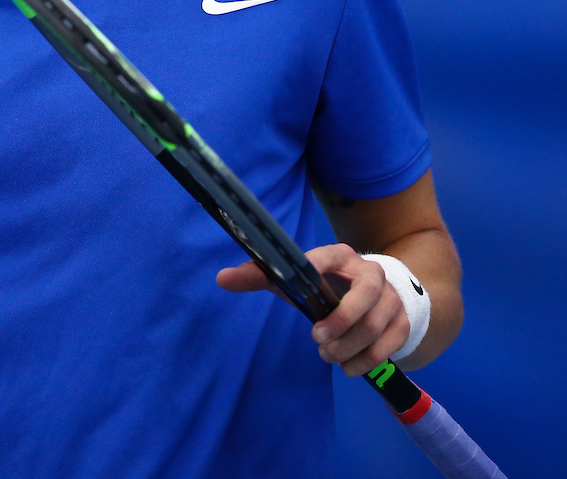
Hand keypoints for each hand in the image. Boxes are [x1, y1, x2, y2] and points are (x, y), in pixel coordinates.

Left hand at [216, 242, 408, 376]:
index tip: (304, 285)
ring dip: (351, 347)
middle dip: (342, 320)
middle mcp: (371, 272)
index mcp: (339, 255)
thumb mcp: (295, 279)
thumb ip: (261, 276)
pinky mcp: (402, 322)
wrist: (375, 294)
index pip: (328, 256)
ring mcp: (391, 298)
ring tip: (328, 357)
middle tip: (316, 340)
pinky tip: (349, 368)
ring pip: (378, 323)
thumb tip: (221, 278)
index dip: (317, 268)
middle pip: (366, 294)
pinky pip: (392, 343)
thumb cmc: (325, 285)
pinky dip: (369, 360)